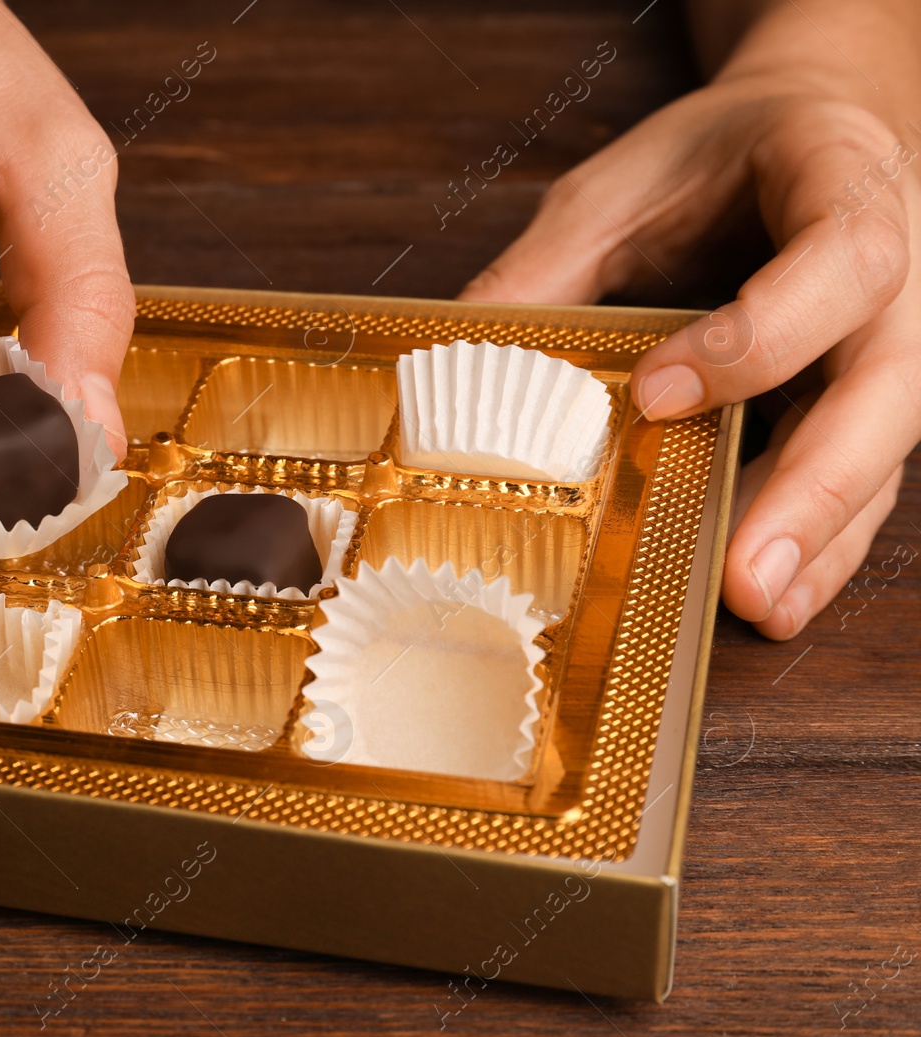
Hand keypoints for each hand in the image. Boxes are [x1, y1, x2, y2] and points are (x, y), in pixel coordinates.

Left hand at [460, 2, 920, 639]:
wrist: (808, 128)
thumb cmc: (718, 155)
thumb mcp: (621, 183)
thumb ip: (552, 262)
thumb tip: (462, 357)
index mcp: (848, 179)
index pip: (839, 265)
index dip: (758, 337)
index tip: (658, 393)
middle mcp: (905, 272)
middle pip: (890, 388)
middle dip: (816, 486)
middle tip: (744, 574)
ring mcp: (898, 344)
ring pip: (885, 452)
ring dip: (820, 538)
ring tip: (755, 606)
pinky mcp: (871, 402)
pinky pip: (862, 481)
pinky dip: (817, 544)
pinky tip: (770, 601)